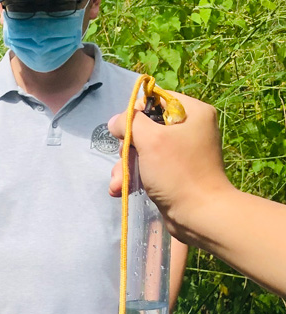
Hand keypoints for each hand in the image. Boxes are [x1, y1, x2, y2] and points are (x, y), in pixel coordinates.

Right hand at [107, 91, 230, 244]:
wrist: (199, 215)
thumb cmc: (177, 173)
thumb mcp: (151, 140)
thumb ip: (130, 123)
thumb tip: (115, 121)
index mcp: (193, 112)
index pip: (157, 99)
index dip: (136, 113)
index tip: (125, 131)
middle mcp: (190, 128)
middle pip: (146, 126)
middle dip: (128, 147)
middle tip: (124, 160)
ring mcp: (182, 151)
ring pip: (143, 149)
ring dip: (125, 166)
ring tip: (118, 183)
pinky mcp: (174, 171)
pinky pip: (148, 166)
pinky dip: (133, 176)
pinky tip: (121, 189)